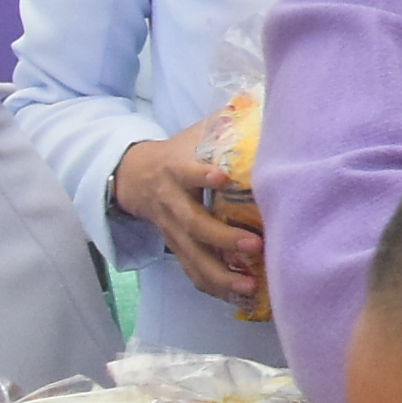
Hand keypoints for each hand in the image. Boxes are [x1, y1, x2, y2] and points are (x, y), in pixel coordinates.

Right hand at [112, 137, 265, 303]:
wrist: (134, 176)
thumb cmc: (178, 153)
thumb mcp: (194, 134)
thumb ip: (225, 124)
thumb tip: (267, 106)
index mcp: (176, 170)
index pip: (188, 172)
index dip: (202, 175)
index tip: (223, 177)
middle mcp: (172, 203)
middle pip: (194, 224)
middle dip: (224, 237)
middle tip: (255, 245)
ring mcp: (171, 230)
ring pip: (192, 257)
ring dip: (221, 275)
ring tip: (249, 286)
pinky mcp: (175, 247)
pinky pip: (191, 271)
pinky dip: (214, 286)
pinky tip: (238, 296)